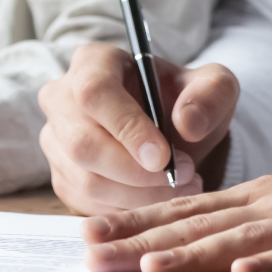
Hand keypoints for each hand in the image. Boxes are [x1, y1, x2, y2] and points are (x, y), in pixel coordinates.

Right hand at [39, 42, 238, 215]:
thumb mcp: (214, 87)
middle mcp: (63, 97)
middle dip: (136, 171)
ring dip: (137, 196)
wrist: (175, 129)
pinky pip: (86, 205)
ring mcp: (57, 139)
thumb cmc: (188, 100)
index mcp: (94, 61)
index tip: (164, 157)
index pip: (95, 93)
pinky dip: (127, 210)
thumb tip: (188, 123)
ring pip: (85, 180)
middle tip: (182, 175)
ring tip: (180, 187)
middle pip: (83, 143)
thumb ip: (210, 96)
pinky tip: (158, 198)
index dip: (127, 128)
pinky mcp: (63, 176)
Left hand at [81, 147, 271, 271]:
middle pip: (200, 223)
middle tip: (91, 255)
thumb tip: (193, 243)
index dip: (136, 223)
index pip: (186, 209)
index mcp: (260, 195)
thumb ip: (247, 220)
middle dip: (142, 241)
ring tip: (149, 271)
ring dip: (193, 255)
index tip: (88, 236)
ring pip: (243, 239)